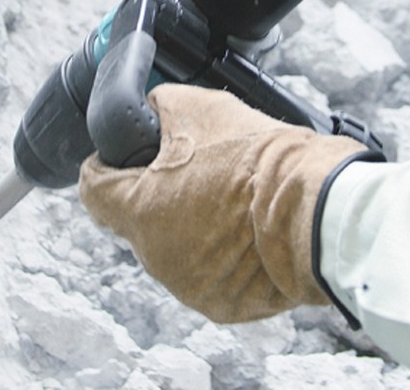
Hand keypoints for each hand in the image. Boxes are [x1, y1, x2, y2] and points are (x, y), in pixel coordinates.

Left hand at [78, 83, 367, 322]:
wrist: (315, 205)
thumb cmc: (260, 159)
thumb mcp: (200, 106)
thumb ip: (162, 105)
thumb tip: (152, 107)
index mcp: (141, 209)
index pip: (94, 189)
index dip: (105, 164)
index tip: (119, 156)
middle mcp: (156, 255)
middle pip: (138, 217)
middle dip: (159, 192)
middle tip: (196, 168)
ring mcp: (188, 285)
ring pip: (173, 246)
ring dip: (190, 223)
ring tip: (230, 196)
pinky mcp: (222, 304)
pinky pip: (206, 272)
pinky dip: (219, 251)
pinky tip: (245, 226)